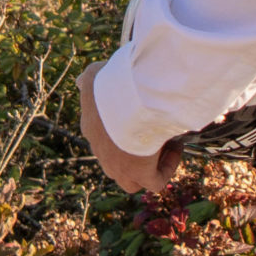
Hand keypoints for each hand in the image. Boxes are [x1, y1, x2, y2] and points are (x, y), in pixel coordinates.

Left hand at [78, 62, 183, 193]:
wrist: (127, 99)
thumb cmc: (113, 84)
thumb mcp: (95, 74)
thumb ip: (88, 77)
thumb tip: (80, 82)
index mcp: (91, 128)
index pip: (103, 137)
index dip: (123, 129)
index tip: (141, 114)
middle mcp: (102, 152)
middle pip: (117, 163)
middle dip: (135, 152)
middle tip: (152, 131)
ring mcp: (120, 168)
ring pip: (131, 180)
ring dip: (148, 166)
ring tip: (165, 142)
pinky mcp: (139, 175)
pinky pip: (154, 181)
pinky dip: (166, 168)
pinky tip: (175, 147)